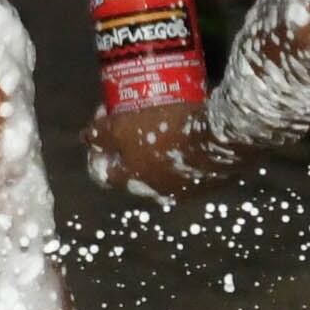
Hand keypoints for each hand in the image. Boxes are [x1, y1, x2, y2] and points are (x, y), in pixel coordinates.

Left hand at [84, 97, 228, 200]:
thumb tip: (85, 138)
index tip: (105, 122)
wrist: (224, 136)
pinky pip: (192, 162)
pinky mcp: (215, 179)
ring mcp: (190, 188)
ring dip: (159, 146)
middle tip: (133, 117)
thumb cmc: (168, 131)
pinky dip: (185, 147)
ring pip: (165, 166)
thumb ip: (101, 135)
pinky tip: (188, 126)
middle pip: (136, 169)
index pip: (104, 172)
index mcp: (135, 183)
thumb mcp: (124, 128)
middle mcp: (161, 192)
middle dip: (129, 145)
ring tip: (161, 118)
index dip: (98, 147)